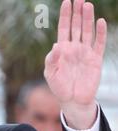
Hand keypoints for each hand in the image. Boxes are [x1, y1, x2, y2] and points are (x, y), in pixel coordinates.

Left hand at [44, 0, 106, 129]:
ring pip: (87, 31)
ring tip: (87, 5)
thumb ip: (52, 60)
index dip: (65, 15)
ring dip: (88, 18)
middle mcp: (74, 48)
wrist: (73, 100)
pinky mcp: (95, 59)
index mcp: (62, 50)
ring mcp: (85, 52)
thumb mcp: (51, 74)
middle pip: (76, 26)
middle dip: (77, 12)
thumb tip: (56, 46)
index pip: (64, 28)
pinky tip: (100, 22)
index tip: (66, 2)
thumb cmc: (59, 87)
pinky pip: (99, 43)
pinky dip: (100, 33)